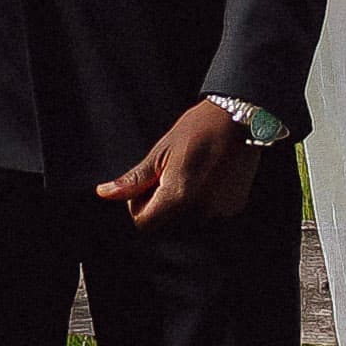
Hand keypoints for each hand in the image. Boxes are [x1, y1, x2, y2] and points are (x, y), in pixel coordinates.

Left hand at [96, 98, 256, 224]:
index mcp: (178, 197)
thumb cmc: (198, 129)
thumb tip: (105, 194)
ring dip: (180, 207)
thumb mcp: (160, 152)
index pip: (143, 224)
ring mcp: (220, 213)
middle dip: (160, 207)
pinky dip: (201, 204)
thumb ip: (134, 181)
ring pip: (185, 224)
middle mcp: (201, 212)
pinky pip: (207, 217)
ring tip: (190, 176)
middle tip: (170, 176)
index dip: (139, 206)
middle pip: (164, 226)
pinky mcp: (233, 209)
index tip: (148, 185)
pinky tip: (207, 180)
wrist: (240, 119)